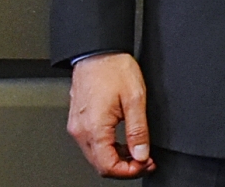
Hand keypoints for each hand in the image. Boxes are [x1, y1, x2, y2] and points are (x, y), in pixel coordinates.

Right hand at [67, 52, 155, 177]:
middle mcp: (81, 131)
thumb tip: (142, 154)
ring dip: (118, 159)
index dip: (129, 171)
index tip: (146, 165)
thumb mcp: (135, 98)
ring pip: (96, 156)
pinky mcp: (79, 121)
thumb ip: (138, 130)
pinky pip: (93, 144)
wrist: (97, 52)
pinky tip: (125, 142)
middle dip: (125, 168)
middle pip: (100, 165)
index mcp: (94, 128)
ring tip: (139, 152)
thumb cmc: (113, 69)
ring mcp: (78, 126)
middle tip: (146, 160)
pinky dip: (110, 148)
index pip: (108, 166)